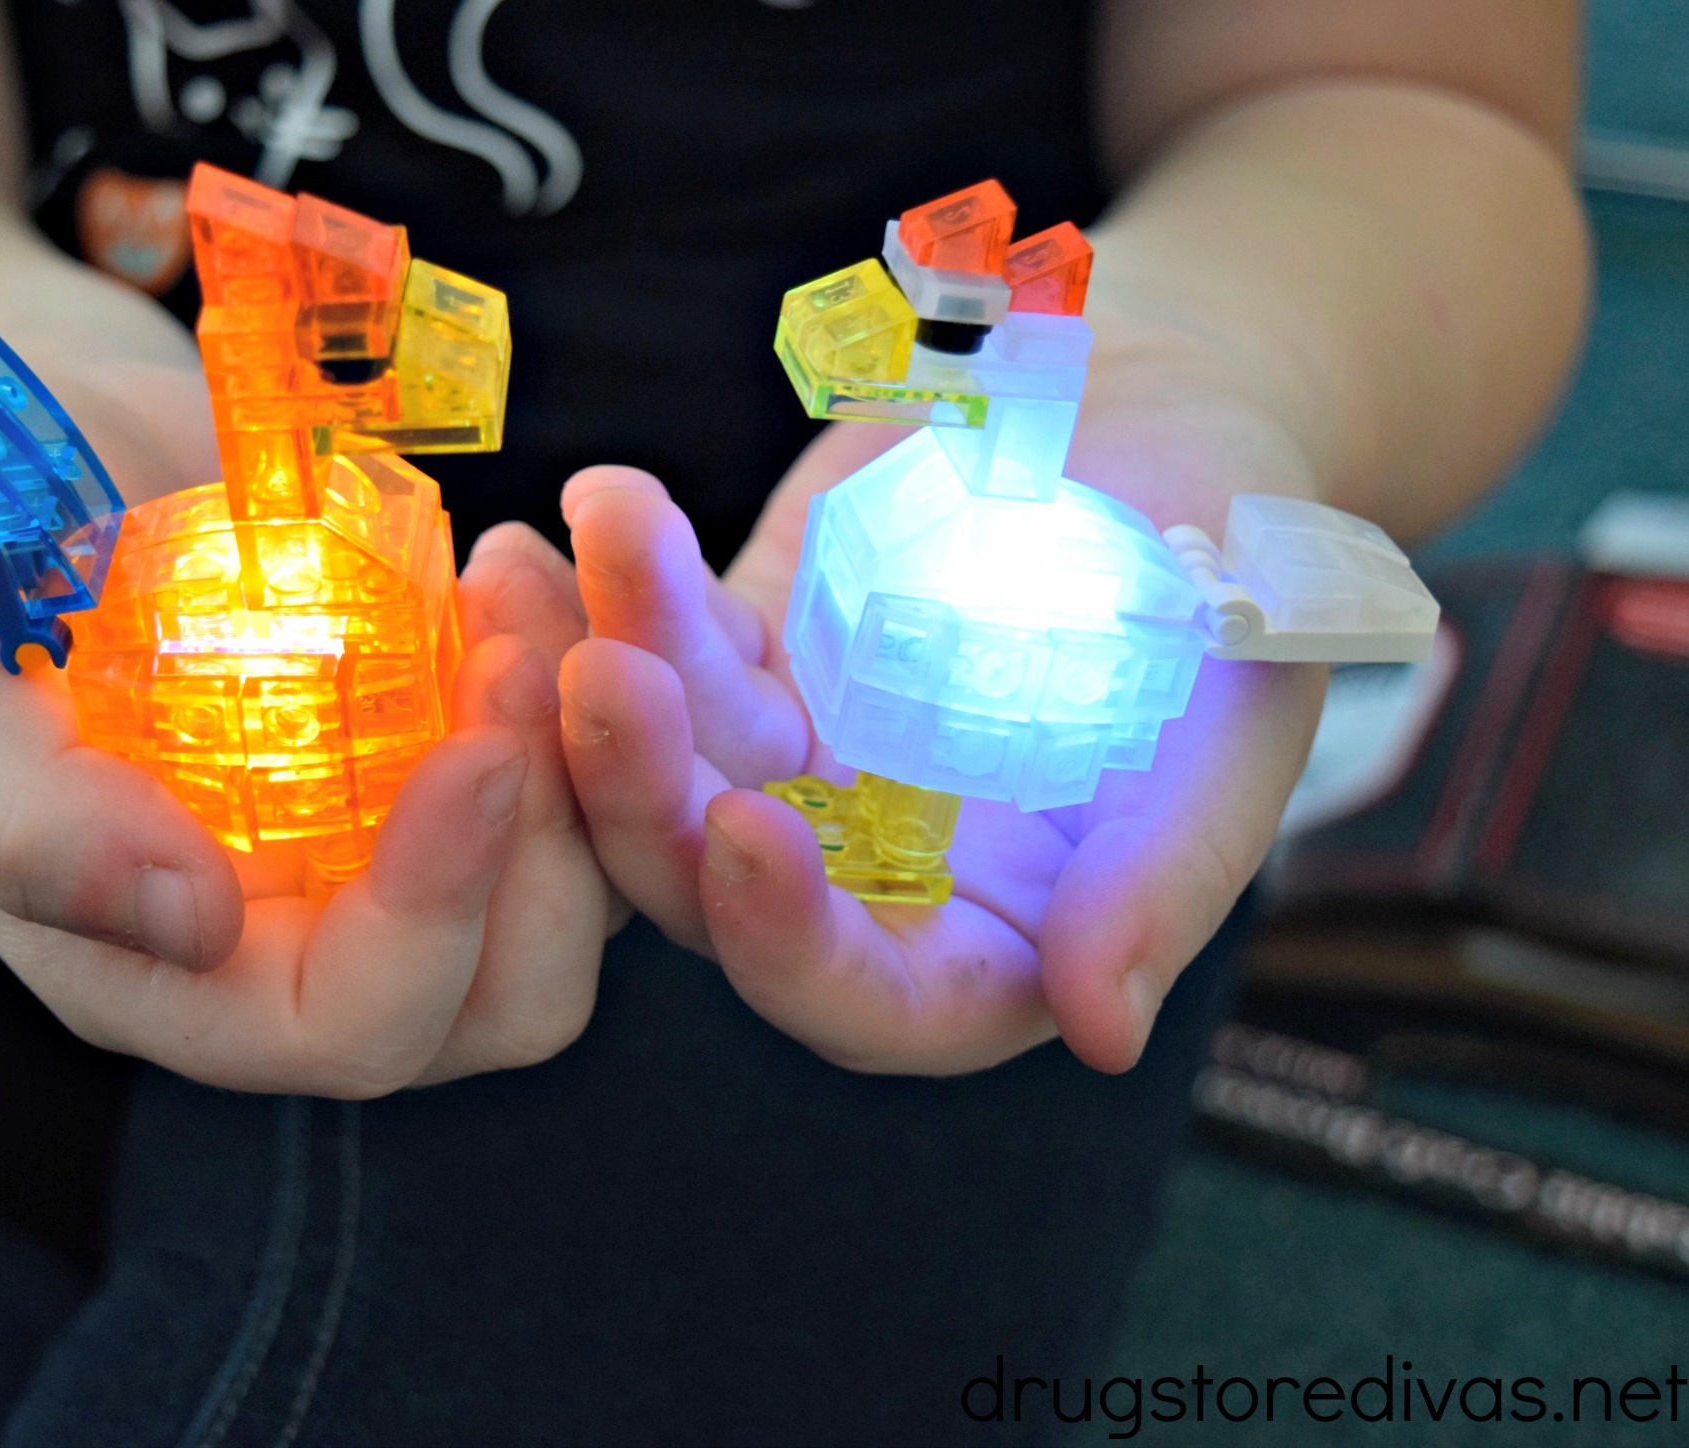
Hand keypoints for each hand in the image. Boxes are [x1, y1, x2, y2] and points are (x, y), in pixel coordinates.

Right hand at [0, 365, 612, 1096]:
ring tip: (513, 581)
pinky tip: (518, 565)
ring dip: (593, 746)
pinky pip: (587, 768)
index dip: (432, 921)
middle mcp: (310, 944)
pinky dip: (589, 674)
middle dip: (553, 845)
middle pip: (506, 995)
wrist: (22, 461)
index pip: (346, 1026)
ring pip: (580, 881)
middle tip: (517, 654)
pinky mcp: (459, 757)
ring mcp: (400, 852)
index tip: (476, 753)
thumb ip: (30, 827)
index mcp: (178, 978)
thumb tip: (192, 925)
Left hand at [557, 406, 1324, 1076]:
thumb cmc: (1231, 606)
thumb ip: (1159, 882)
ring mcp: (790, 764)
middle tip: (609, 677)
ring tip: (610, 539)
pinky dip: (625, 578)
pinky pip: (660, 639)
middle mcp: (861, 876)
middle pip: (711, 890)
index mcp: (981, 943)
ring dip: (616, 663)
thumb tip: (1103, 1031)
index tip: (749, 828)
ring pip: (662, 760)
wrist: (1172, 436)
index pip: (860, 998)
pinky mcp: (742, 659)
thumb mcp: (1227, 736)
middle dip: (647, 796)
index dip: (790, 941)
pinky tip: (606, 503)